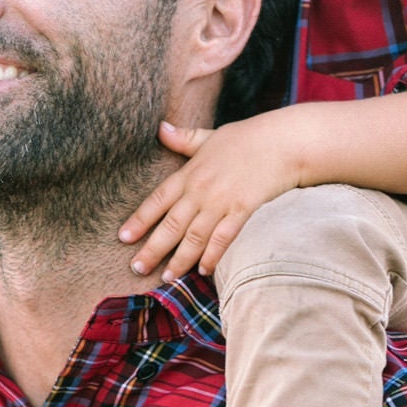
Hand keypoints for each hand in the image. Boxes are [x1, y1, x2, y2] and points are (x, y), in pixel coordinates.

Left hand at [119, 114, 301, 278]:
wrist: (282, 142)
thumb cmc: (246, 138)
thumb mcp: (209, 136)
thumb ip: (183, 139)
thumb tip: (160, 128)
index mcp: (189, 173)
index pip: (157, 200)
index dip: (139, 220)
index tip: (123, 238)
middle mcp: (201, 190)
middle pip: (171, 224)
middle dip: (152, 248)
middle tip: (136, 268)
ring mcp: (222, 202)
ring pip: (194, 237)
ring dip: (179, 260)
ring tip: (166, 277)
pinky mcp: (243, 210)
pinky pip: (223, 238)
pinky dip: (212, 256)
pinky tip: (203, 271)